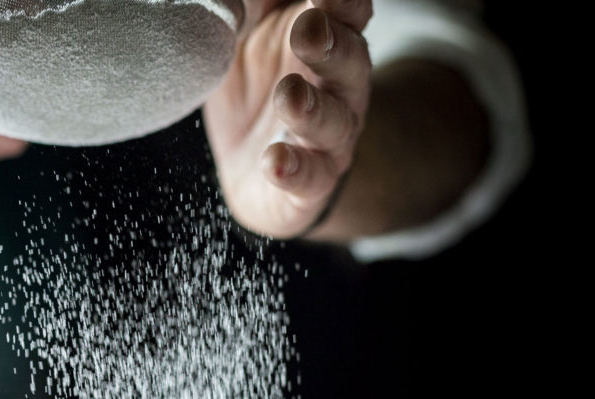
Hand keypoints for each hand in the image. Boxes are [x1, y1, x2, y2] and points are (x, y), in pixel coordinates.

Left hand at [204, 0, 371, 237]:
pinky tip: (273, 161)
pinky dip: (292, 170)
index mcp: (328, 41)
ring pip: (333, 122)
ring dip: (312, 108)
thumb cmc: (255, 88)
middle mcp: (339, 88)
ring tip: (288, 95)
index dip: (342, 2)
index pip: (346, 14)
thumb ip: (253, 4)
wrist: (252, 171)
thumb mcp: (246, 36)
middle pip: (348, 62)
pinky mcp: (311, 183)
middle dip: (331, 46)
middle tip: (307, 30)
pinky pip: (309, 178)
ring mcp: (329, 139)